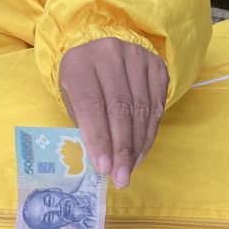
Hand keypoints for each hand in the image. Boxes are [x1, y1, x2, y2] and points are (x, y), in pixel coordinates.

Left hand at [58, 37, 168, 188]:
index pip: (91, 105)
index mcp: (79, 63)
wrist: (100, 51)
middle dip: (121, 148)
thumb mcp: (71, 98)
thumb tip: (102, 162)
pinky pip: (156, 105)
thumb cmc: (82, 82)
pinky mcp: (156, 65)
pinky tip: (140, 152)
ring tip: (130, 169)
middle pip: (119, 108)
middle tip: (121, 177)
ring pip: (141, 109)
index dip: (98, 138)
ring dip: (137, 145)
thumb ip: (84, 124)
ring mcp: (136, 57)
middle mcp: (109, 54)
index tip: (104, 168)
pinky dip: (149, 133)